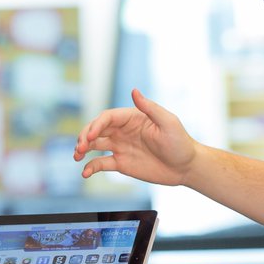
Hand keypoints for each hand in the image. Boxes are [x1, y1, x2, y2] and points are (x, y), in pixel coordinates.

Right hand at [74, 89, 197, 185]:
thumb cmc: (180, 142)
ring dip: (82, 148)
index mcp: (132, 118)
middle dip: (85, 136)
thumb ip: (149, 107)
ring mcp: (120, 147)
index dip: (96, 124)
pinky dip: (91, 167)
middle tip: (80, 147)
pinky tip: (85, 172)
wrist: (185, 167)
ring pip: (94, 145)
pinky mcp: (121, 163)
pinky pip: (101, 163)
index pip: (107, 118)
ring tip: (77, 156)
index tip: (92, 136)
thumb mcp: (168, 122)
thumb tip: (133, 91)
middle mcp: (123, 131)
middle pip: (96, 129)